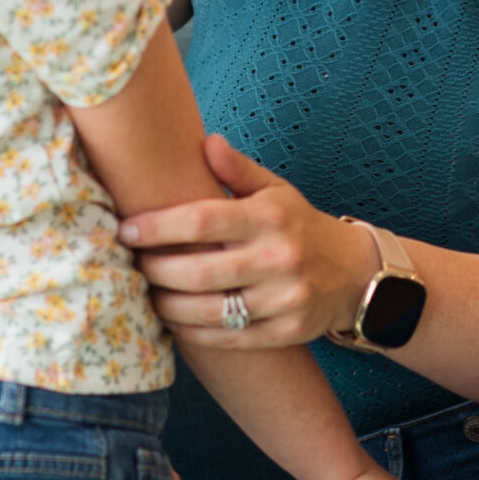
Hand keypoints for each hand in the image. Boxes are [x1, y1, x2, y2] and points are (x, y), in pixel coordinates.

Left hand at [118, 135, 378, 348]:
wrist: (352, 272)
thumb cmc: (298, 225)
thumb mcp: (275, 190)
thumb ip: (237, 170)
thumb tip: (206, 142)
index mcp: (270, 216)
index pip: (202, 221)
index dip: (157, 226)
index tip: (126, 230)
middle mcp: (280, 257)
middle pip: (200, 270)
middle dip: (156, 270)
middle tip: (133, 265)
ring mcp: (285, 298)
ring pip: (210, 310)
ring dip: (168, 305)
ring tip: (147, 294)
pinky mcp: (287, 331)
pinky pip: (229, 338)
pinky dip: (194, 333)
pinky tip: (174, 321)